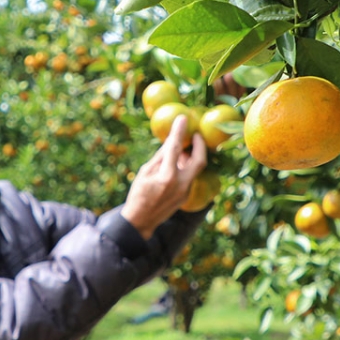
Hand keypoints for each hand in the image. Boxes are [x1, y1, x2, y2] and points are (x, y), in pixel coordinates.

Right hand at [121, 116, 207, 239]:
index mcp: (167, 176)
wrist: (141, 221)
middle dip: (200, 145)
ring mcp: (186, 191)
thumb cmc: (138, 194)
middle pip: (199, 160)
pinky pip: (190, 176)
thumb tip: (171, 141)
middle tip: (196, 134)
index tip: (183, 119)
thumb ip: (160, 157)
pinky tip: (180, 162)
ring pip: (196, 169)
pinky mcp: (186, 196)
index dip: (179, 131)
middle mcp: (180, 184)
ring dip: (193, 156)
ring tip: (185, 147)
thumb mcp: (145, 172)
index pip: (175, 148)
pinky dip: (187, 167)